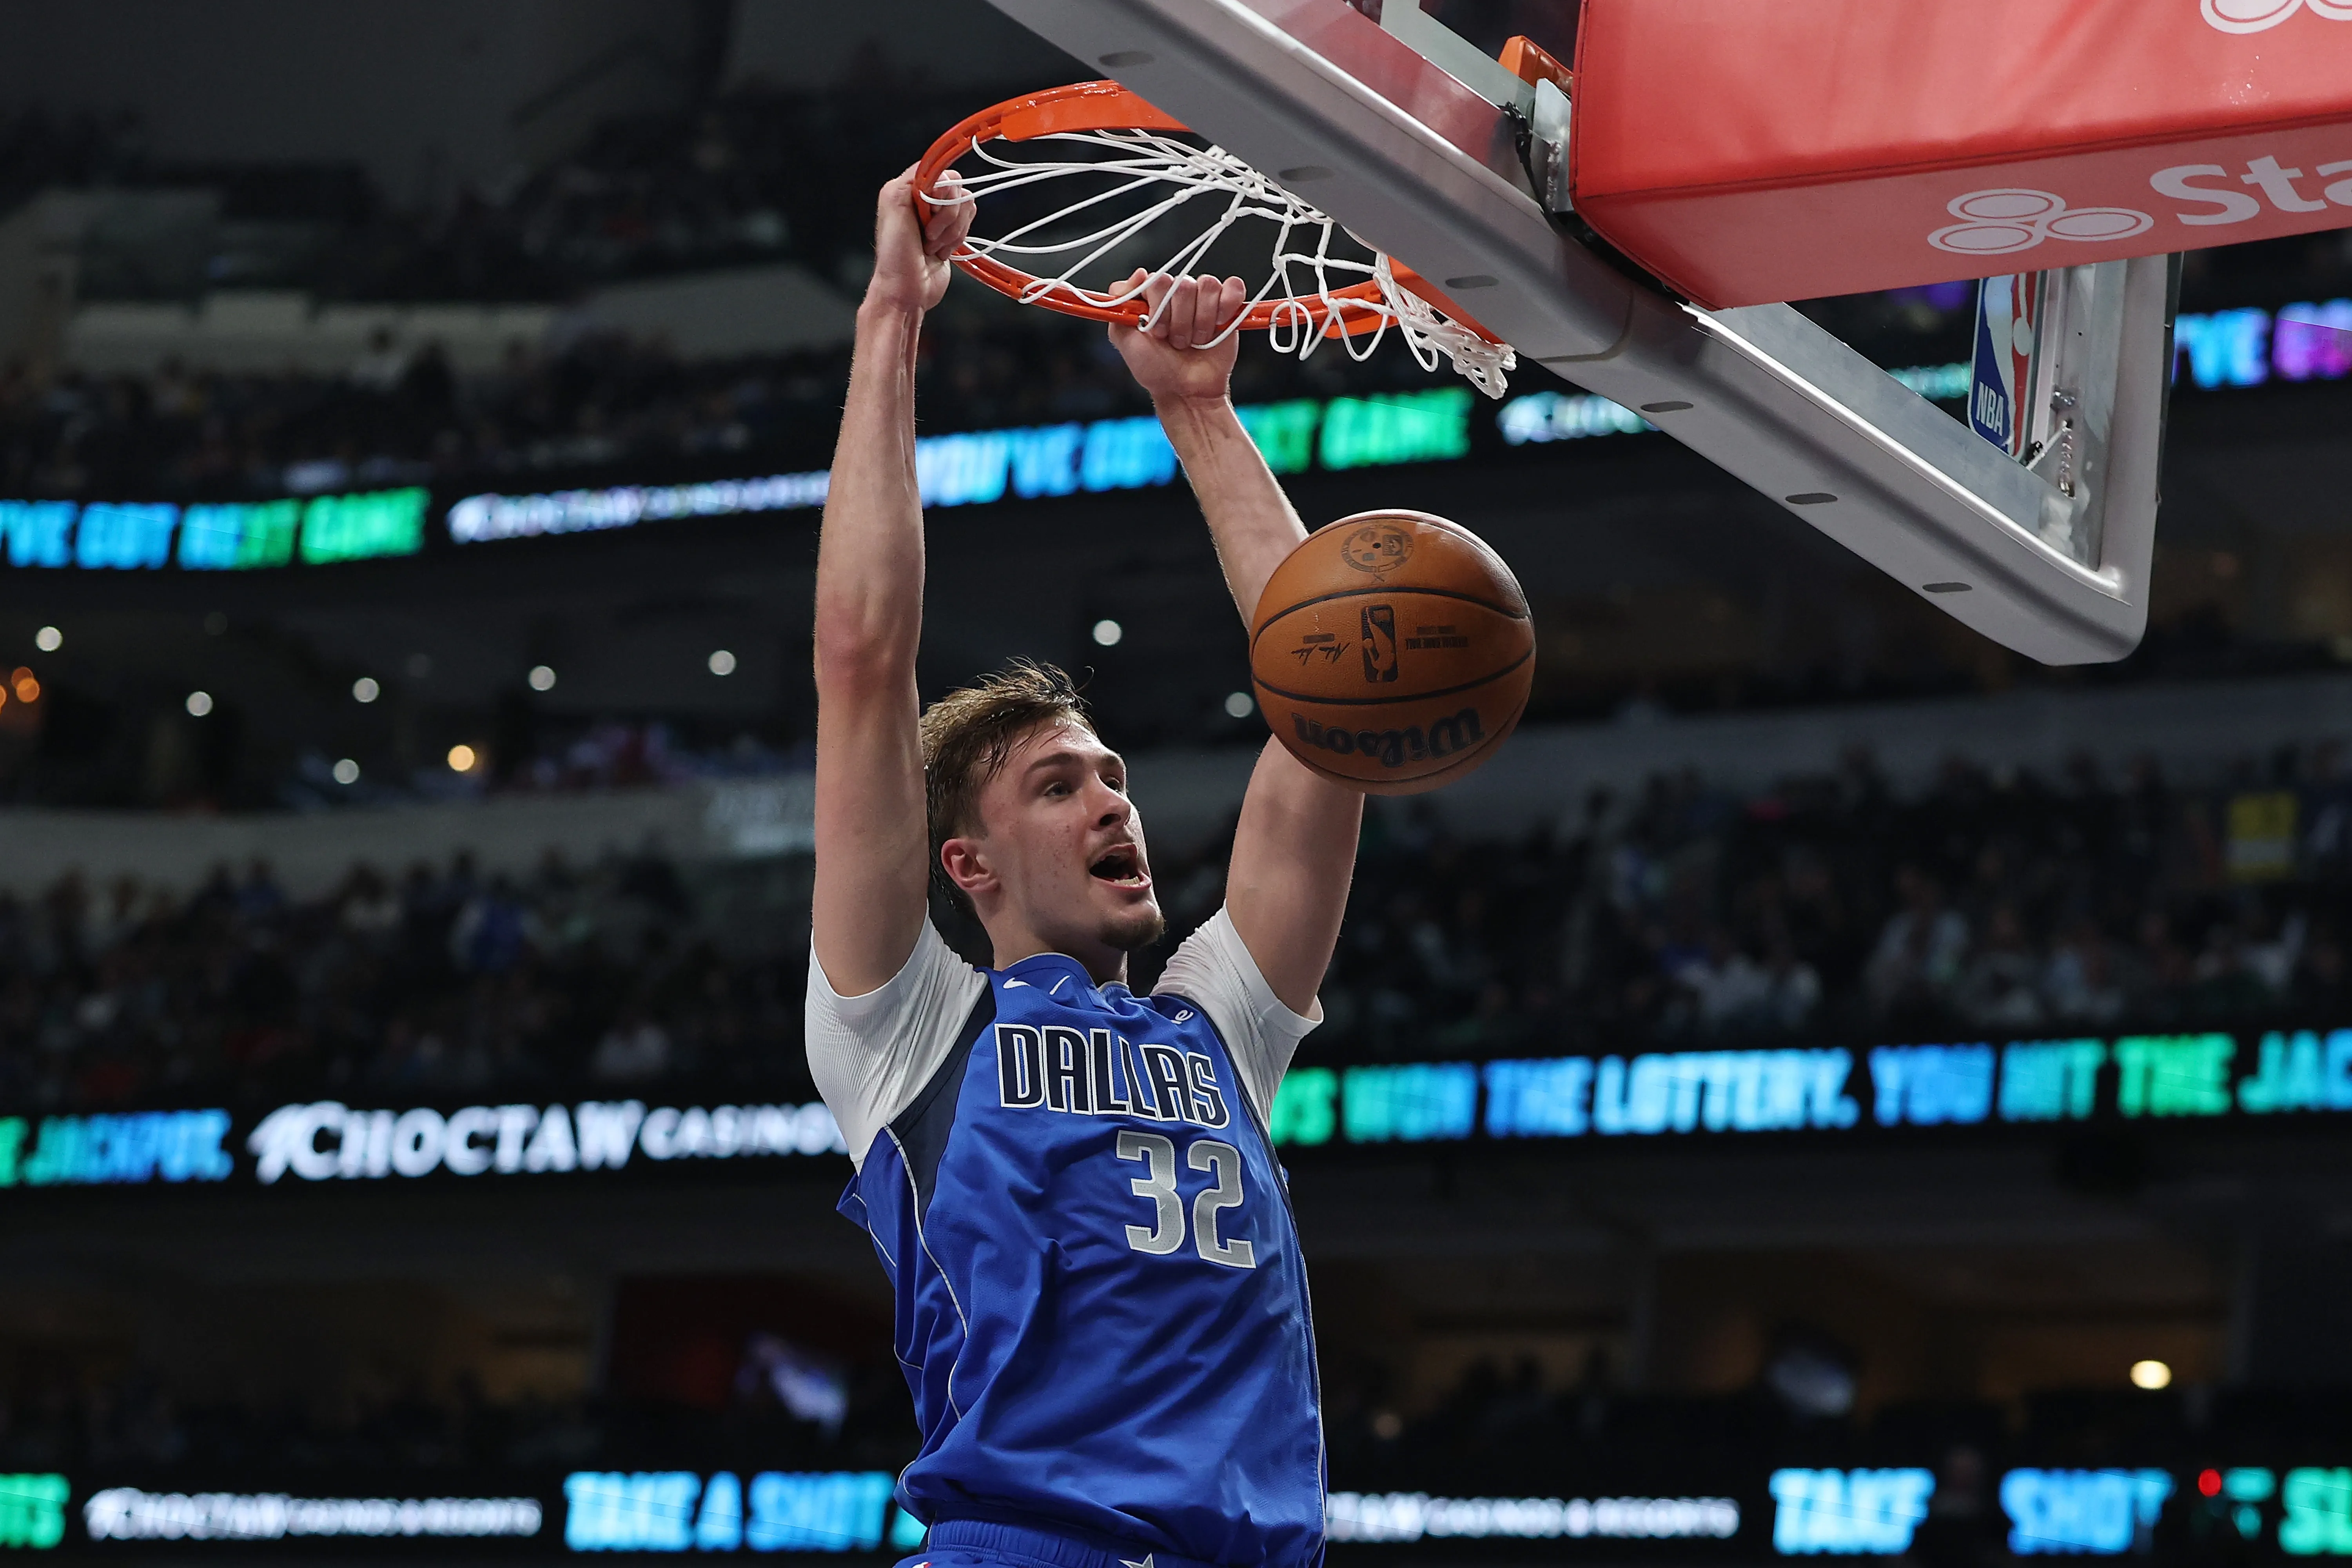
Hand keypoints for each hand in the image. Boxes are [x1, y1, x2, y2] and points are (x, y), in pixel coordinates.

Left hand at [864, 166, 972, 317]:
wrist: (907, 291)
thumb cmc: (896, 256)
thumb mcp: (895, 207)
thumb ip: (914, 180)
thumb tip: (937, 170)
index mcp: (906, 188)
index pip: (938, 171)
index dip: (941, 192)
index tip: (930, 211)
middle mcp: (923, 198)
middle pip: (956, 187)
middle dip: (946, 216)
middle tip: (928, 234)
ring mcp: (938, 215)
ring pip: (965, 205)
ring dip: (951, 231)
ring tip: (931, 246)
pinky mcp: (951, 230)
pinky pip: (968, 221)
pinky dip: (957, 238)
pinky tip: (940, 251)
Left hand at [1109, 270, 1246, 405]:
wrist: (1185, 390)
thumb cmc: (1155, 368)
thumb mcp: (1124, 338)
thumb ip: (1120, 301)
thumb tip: (1139, 273)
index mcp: (1153, 295)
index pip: (1157, 281)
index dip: (1159, 308)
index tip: (1157, 332)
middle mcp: (1177, 292)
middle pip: (1183, 284)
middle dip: (1180, 320)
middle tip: (1177, 341)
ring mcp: (1203, 297)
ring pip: (1208, 286)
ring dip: (1202, 320)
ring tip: (1196, 340)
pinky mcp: (1227, 305)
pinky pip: (1233, 287)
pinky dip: (1228, 304)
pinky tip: (1219, 323)